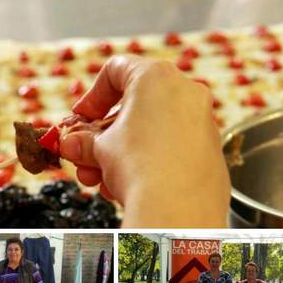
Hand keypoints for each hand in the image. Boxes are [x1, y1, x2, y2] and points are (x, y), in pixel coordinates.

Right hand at [60, 55, 229, 226]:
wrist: (179, 212)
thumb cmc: (139, 167)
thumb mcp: (102, 149)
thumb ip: (85, 142)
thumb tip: (72, 144)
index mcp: (157, 77)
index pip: (115, 71)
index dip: (91, 96)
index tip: (80, 119)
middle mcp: (187, 92)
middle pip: (133, 108)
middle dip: (103, 136)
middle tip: (85, 157)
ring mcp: (203, 123)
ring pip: (152, 132)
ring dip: (120, 155)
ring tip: (100, 181)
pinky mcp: (211, 152)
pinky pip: (172, 149)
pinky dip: (148, 162)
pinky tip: (127, 187)